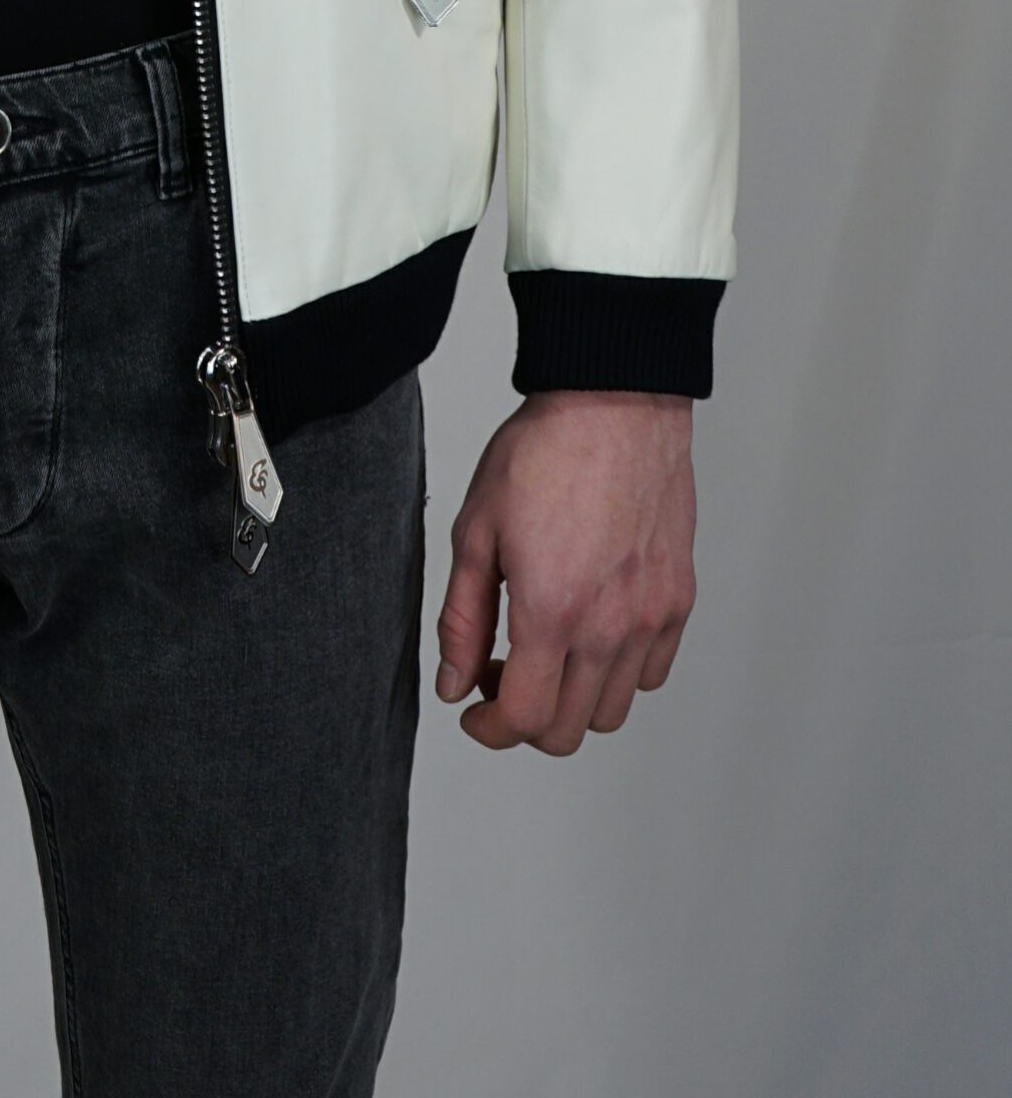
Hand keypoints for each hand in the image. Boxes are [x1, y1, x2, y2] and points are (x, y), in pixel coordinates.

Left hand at [433, 389, 697, 752]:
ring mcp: (651, 616)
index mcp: (551, 611)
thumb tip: (455, 683)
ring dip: (572, 699)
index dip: (490, 729)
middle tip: (500, 674)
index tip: (473, 712)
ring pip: (612, 710)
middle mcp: (609, 626)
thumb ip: (462, 619)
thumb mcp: (476, 531)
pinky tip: (589, 632)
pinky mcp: (678, 599)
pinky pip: (651, 672)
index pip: (525, 718)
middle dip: (525, 718)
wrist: (614, 405)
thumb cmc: (543, 454)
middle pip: (569, 729)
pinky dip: (617, 673)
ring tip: (544, 652)